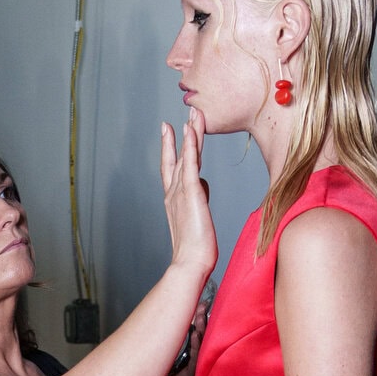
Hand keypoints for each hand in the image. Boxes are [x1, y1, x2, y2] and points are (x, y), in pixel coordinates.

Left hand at [149, 285, 211, 375]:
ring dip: (201, 331)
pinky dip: (195, 346)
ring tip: (201, 315)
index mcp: (187, 360)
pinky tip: (194, 334)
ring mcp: (192, 374)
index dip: (199, 319)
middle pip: (202, 339)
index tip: (201, 303)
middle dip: (203, 321)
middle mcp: (192, 366)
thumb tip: (164, 322)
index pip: (196, 335)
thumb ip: (166, 346)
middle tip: (203, 305)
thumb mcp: (159, 361)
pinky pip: (194, 361)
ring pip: (201, 349)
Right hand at [159, 108, 217, 286]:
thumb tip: (203, 186)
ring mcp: (181, 192)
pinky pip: (190, 164)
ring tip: (195, 112)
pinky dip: (190, 146)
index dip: (173, 146)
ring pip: (186, 155)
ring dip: (190, 132)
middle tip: (187, 111)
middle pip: (179, 155)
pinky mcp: (190, 193)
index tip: (173, 128)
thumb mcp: (198, 217)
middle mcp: (174, 192)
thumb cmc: (196, 248)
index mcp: (175, 198)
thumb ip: (198, 198)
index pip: (174, 166)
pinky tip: (191, 130)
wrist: (190, 263)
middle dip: (183, 132)